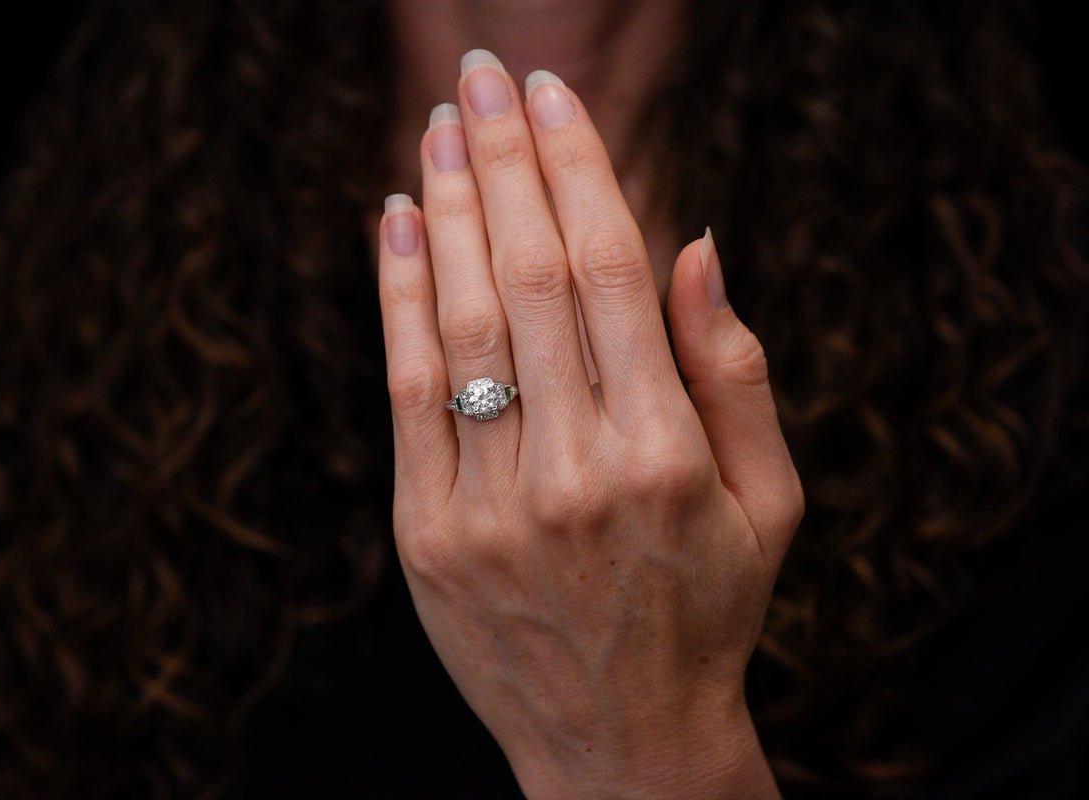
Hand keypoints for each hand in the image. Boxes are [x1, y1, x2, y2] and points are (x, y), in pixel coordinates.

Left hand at [378, 50, 801, 798]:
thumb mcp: (767, 502)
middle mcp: (574, 472)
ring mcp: (489, 506)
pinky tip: (398, 222)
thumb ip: (734, 371)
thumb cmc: (709, 611)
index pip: (609, 273)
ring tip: (440, 127)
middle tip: (484, 75)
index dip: (578, 170)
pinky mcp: (427, 535)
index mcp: (666, 457)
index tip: (553, 97)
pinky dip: (399, 298)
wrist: (620, 745)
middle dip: (504, 160)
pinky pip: (406, 392)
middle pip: (527, 276)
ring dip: (448, 209)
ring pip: (460, 322)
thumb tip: (693, 241)